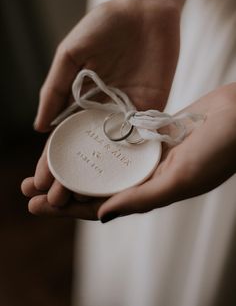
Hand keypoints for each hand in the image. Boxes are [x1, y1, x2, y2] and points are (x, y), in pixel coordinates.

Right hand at [21, 0, 179, 217]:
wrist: (145, 9)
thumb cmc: (104, 26)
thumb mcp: (71, 54)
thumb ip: (55, 89)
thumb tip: (38, 126)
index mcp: (81, 100)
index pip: (63, 136)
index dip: (51, 159)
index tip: (38, 181)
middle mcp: (103, 112)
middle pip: (85, 150)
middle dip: (71, 174)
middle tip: (57, 201)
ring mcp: (127, 113)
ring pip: (110, 150)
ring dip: (98, 174)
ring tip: (82, 199)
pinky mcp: (150, 109)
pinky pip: (140, 137)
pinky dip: (130, 158)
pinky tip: (119, 180)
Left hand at [22, 83, 235, 220]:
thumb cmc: (220, 150)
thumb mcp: (181, 179)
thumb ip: (142, 199)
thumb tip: (101, 217)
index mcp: (150, 193)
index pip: (101, 206)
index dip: (68, 208)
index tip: (38, 205)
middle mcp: (144, 177)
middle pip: (94, 186)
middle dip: (62, 188)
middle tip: (28, 187)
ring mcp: (144, 155)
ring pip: (101, 164)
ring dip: (73, 165)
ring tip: (44, 165)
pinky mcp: (146, 134)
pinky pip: (114, 141)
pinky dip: (94, 142)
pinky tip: (74, 139)